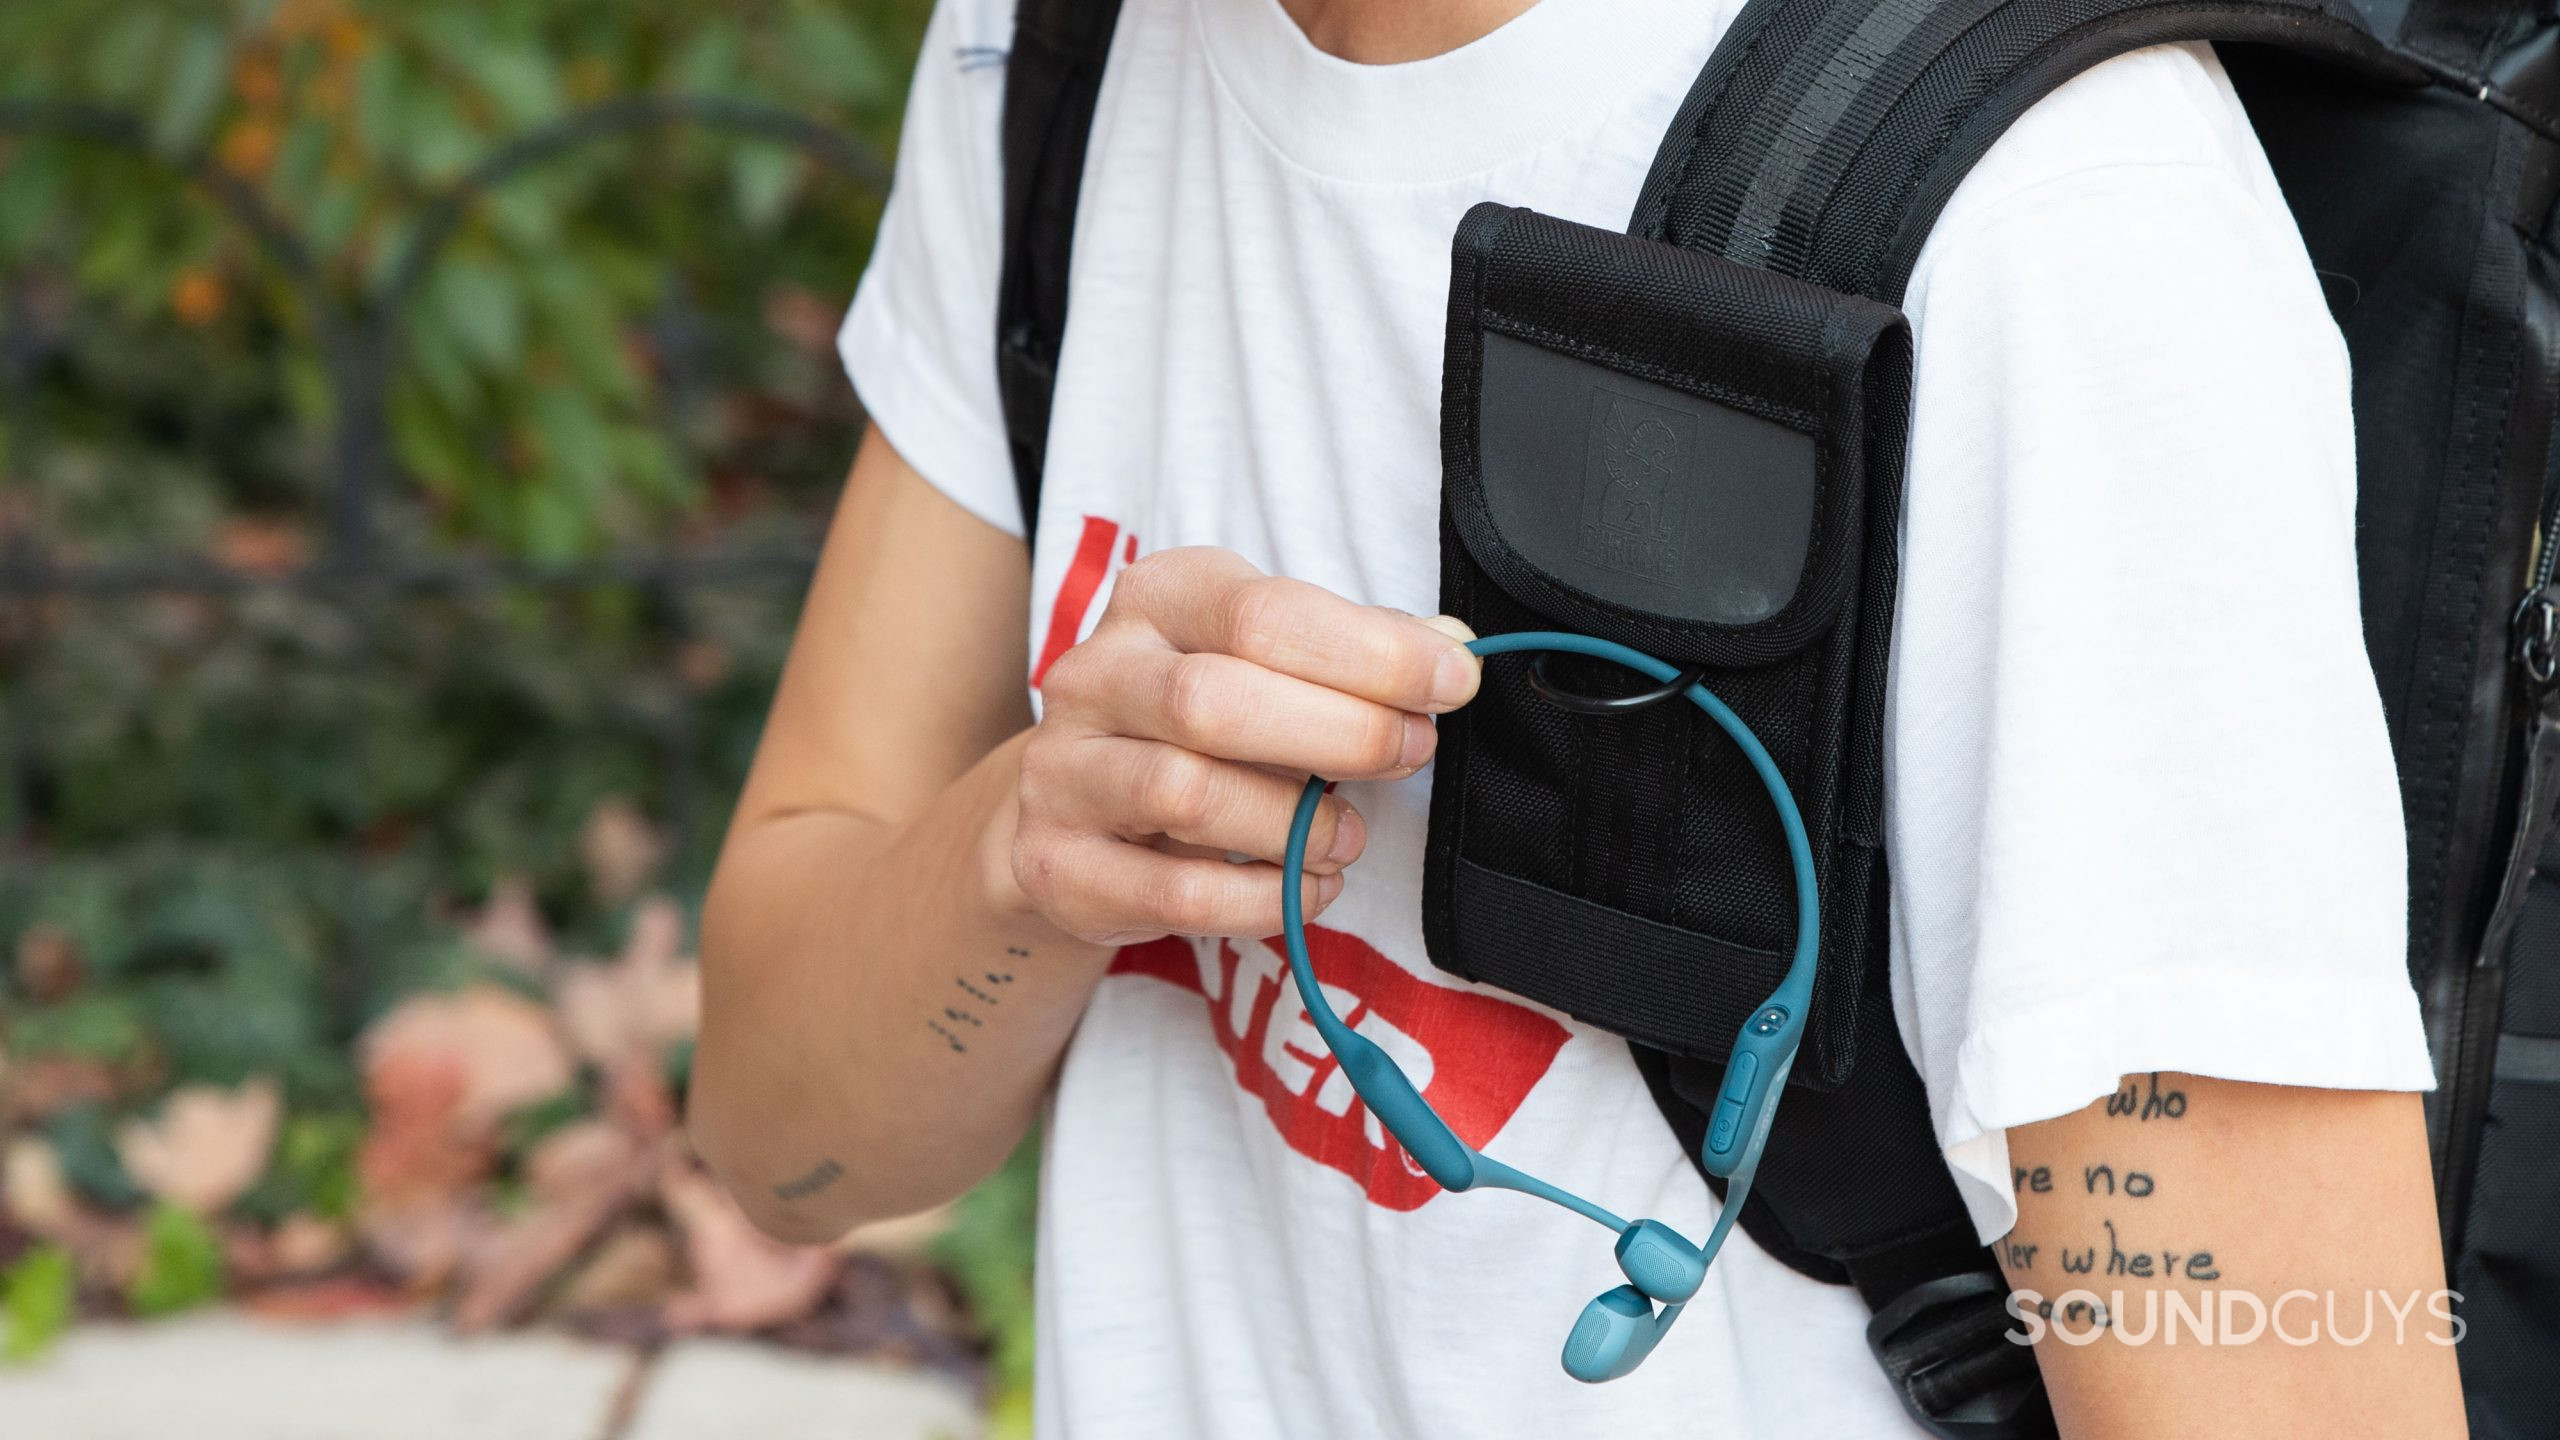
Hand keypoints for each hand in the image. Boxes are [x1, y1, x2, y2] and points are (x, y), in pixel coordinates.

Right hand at [1015, 547, 1480, 944]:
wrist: (1073, 805)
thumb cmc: (1198, 723)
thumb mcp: (1267, 661)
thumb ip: (1353, 653)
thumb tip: (1450, 648)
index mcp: (1155, 599)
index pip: (1262, 613)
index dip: (1371, 652)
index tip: (1453, 681)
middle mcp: (1095, 675)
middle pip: (1213, 701)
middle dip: (1339, 732)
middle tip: (1410, 753)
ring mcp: (1065, 771)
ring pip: (1186, 796)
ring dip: (1294, 825)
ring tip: (1348, 836)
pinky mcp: (1060, 864)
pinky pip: (1175, 893)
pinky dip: (1263, 900)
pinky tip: (1307, 888)